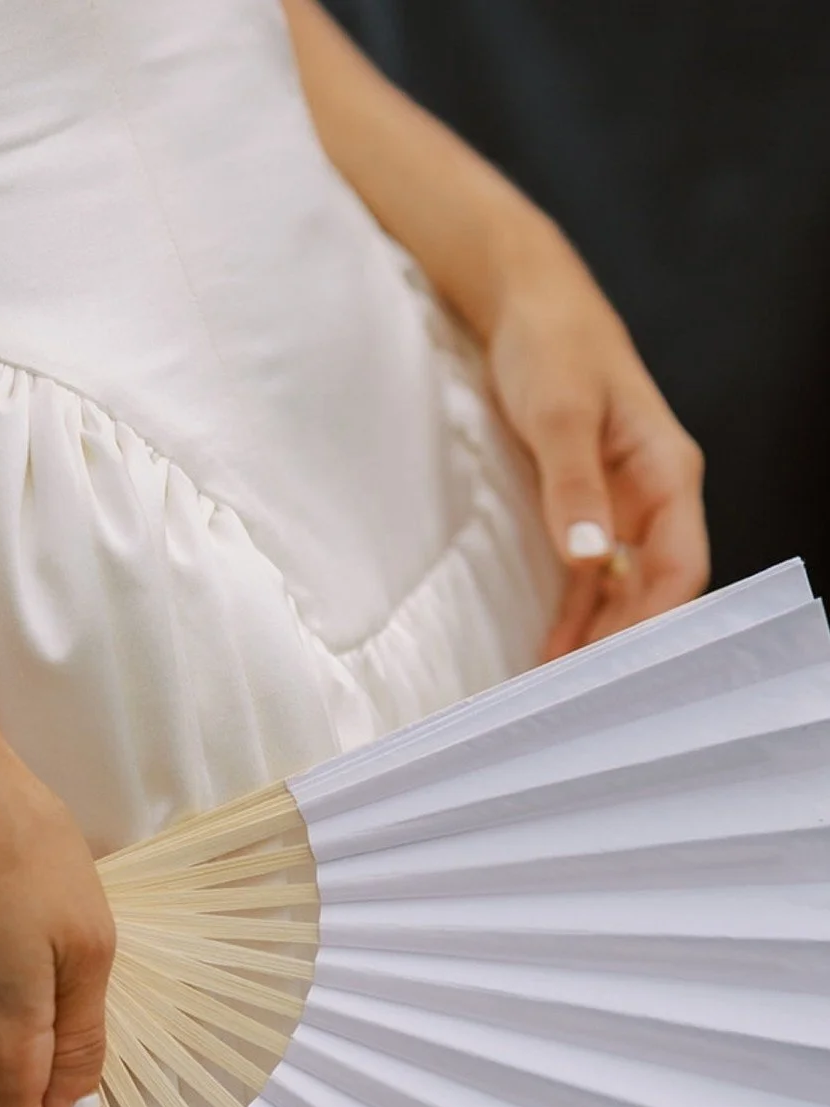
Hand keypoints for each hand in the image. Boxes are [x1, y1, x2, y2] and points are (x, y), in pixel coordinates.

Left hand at [484, 240, 709, 659]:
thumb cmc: (552, 344)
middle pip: (654, 591)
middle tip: (581, 701)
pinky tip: (550, 654)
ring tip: (560, 694)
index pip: (681, 567)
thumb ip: (573, 484)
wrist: (527, 303)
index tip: (617, 670)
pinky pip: (589, 580)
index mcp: (667, 473)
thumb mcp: (559, 412)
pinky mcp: (584, 509)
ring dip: (596, 641)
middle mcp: (652, 497)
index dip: (655, 623)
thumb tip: (590, 556)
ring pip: (622, 592)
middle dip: (625, 646)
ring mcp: (619, 506)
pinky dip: (573, 618)